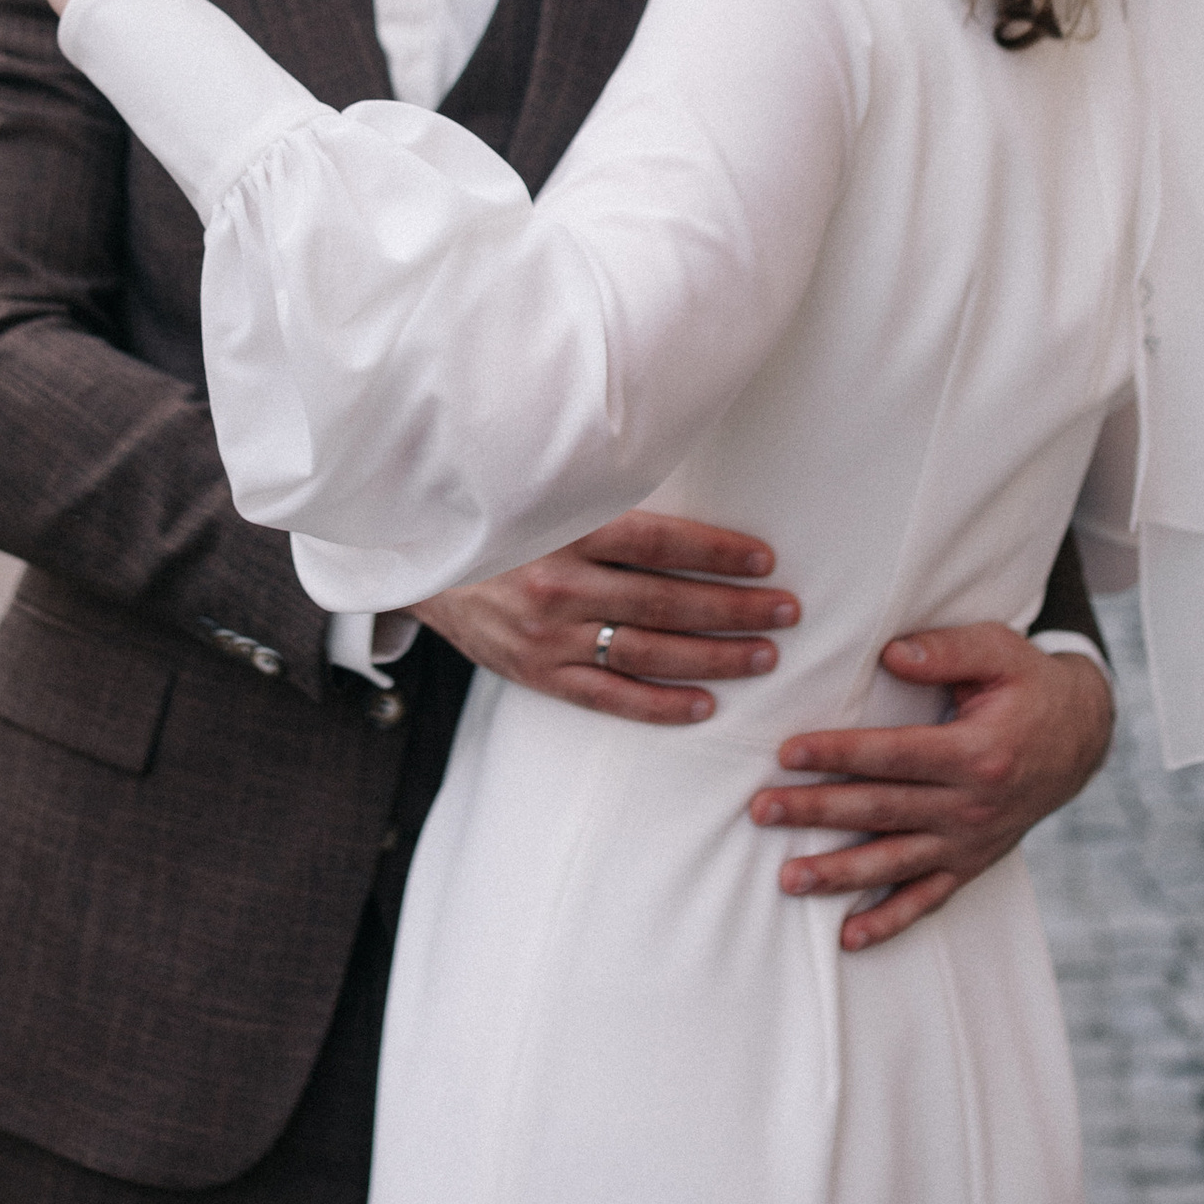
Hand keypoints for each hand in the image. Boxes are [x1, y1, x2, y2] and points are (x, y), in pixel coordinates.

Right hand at [418, 510, 797, 725]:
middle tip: (786, 612)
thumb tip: (684, 508)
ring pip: (646, 653)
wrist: (417, 562)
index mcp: (564, 529)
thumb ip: (602, 503)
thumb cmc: (496, 524)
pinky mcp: (534, 672)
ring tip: (763, 655)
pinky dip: (658, 705)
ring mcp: (546, 634)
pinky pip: (607, 698)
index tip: (765, 560)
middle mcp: (557, 584)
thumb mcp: (542, 498)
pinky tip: (704, 705)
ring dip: (713, 657)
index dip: (716, 552)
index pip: (658, 543)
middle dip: (733, 608)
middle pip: (664, 602)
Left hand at [753, 625, 1113, 952]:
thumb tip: (891, 655)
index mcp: (978, 752)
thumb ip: (946, 650)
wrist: (1082, 738)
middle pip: (883, 810)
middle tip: (762, 809)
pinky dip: (890, 921)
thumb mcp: (1000, 651)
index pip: (895, 755)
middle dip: (817, 811)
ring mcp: (972, 841)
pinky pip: (928, 899)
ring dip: (840, 873)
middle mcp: (974, 806)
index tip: (788, 752)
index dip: (840, 754)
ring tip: (788, 878)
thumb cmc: (1029, 686)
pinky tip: (849, 936)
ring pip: (896, 862)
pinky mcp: (972, 862)